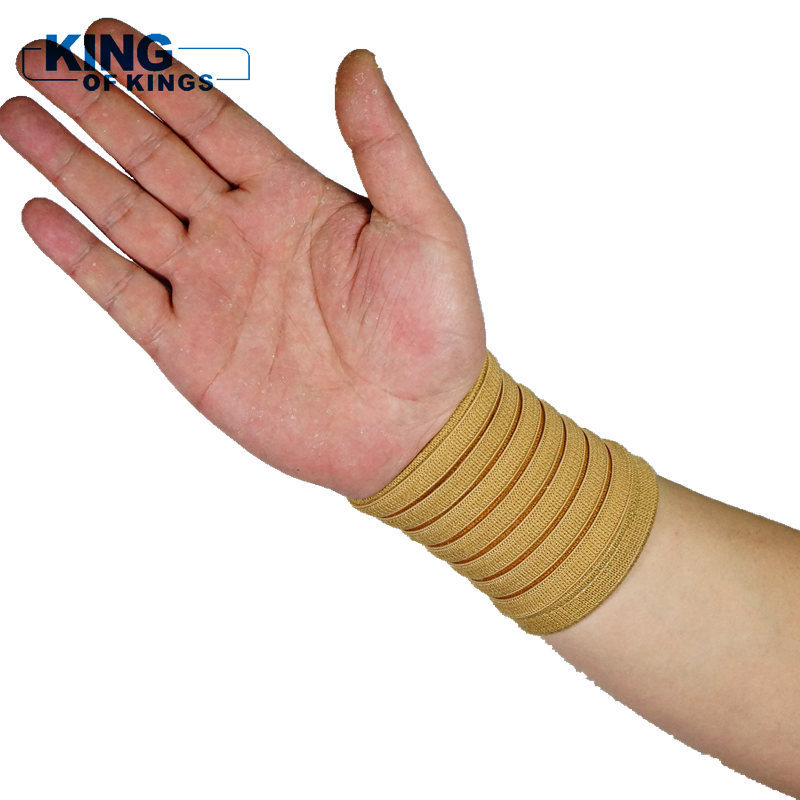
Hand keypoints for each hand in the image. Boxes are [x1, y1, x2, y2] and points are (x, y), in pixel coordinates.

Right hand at [0, 18, 485, 496]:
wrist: (414, 428)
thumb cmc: (433, 331)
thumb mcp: (425, 225)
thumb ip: (385, 144)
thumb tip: (357, 60)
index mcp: (293, 197)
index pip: (211, 121)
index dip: (158, 78)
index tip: (106, 34)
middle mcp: (242, 235)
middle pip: (153, 155)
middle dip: (94, 105)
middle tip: (40, 57)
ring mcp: (211, 291)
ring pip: (124, 213)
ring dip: (71, 166)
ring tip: (15, 116)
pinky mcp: (191, 349)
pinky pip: (122, 292)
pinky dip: (80, 256)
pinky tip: (42, 215)